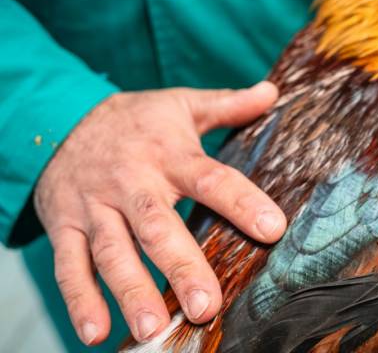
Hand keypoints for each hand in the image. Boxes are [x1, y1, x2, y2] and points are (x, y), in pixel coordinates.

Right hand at [34, 82, 286, 345]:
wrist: (60, 117)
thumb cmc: (137, 120)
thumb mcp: (181, 104)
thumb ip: (227, 105)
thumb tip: (272, 93)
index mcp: (168, 154)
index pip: (210, 179)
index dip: (241, 202)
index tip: (273, 229)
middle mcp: (131, 182)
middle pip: (157, 226)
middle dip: (182, 266)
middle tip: (206, 305)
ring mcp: (94, 206)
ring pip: (113, 252)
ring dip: (131, 291)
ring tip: (152, 328)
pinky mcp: (63, 225)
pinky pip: (69, 266)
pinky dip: (79, 300)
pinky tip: (95, 332)